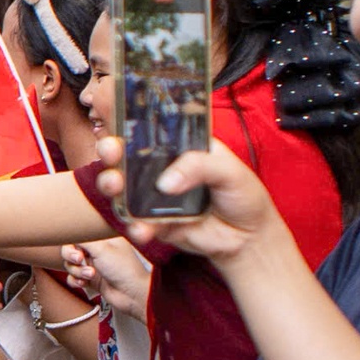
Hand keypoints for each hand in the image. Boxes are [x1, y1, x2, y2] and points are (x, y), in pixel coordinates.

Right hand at [60, 238, 150, 321]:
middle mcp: (96, 250)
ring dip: (77, 271)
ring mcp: (93, 264)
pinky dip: (76, 280)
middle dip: (72, 257)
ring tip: (91, 275)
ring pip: (70, 265)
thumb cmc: (123, 269)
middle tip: (80, 261)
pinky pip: (73, 277)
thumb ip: (82, 239)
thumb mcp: (101, 249)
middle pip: (70, 250)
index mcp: (102, 238)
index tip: (78, 250)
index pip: (78, 235)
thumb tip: (67, 232)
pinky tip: (85, 283)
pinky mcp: (90, 279)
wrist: (132, 294)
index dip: (72, 243)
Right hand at [94, 138, 292, 268]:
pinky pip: (136, 223)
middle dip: (110, 151)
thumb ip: (199, 166)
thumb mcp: (230, 171)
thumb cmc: (243, 195)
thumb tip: (165, 182)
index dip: (130, 124)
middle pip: (125, 155)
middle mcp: (161, 169)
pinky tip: (142, 229)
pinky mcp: (154, 224)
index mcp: (179, 148)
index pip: (150, 130)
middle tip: (111, 152)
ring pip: (122, 188)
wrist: (249, 239)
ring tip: (114, 185)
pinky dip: (134, 226)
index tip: (118, 121)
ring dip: (111, 184)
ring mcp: (154, 196)